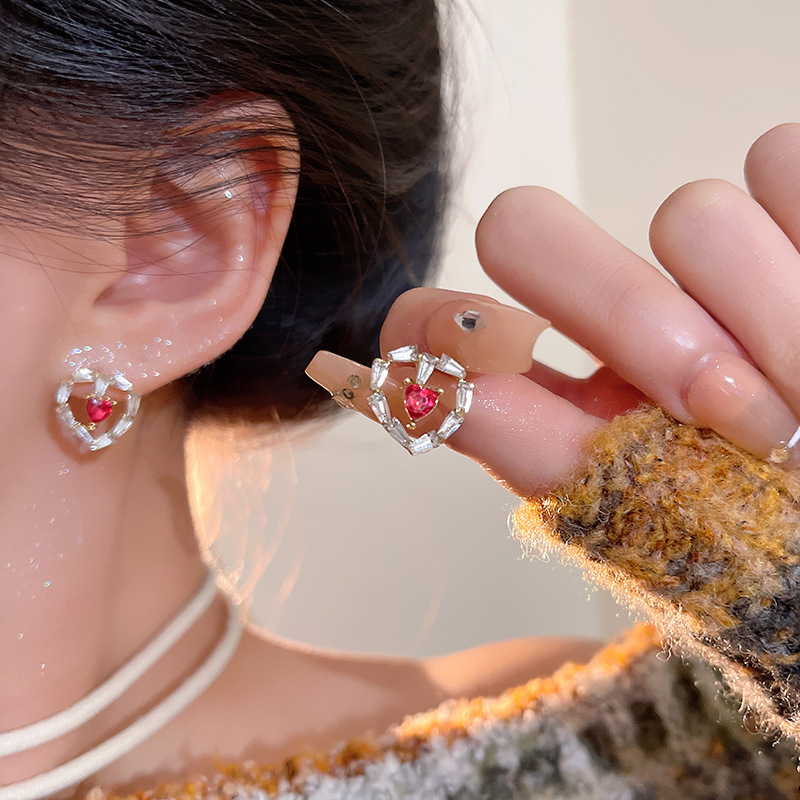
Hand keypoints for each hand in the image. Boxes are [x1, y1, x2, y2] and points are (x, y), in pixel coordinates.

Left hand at [376, 123, 799, 496]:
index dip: (444, 329)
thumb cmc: (763, 546)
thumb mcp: (637, 511)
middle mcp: (619, 307)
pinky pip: (783, 162)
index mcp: (563, 381)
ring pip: (693, 210)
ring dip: (768, 320)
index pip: (442, 317)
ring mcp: (706, 253)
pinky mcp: (793, 205)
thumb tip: (407, 383)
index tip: (506, 365)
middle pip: (524, 225)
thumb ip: (523, 445)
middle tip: (714, 404)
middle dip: (623, 311)